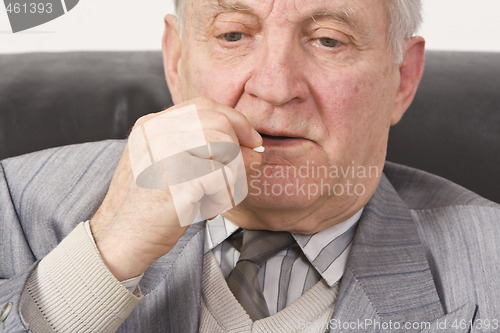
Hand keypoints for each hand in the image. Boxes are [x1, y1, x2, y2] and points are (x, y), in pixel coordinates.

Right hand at [90, 98, 261, 280]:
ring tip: (216, 196)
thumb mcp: (169, 167)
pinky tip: (207, 209)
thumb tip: (253, 147)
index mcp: (151, 125)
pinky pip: (223, 177)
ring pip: (226, 147)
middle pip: (219, 124)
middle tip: (244, 172)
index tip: (250, 140)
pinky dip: (224, 196)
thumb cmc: (148, 207)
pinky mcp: (179, 179)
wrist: (120, 240)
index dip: (234, 120)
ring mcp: (166, 153)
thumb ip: (202, 149)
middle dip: (241, 148)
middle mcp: (157, 132)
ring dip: (232, 176)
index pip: (203, 106)